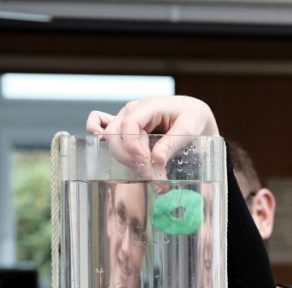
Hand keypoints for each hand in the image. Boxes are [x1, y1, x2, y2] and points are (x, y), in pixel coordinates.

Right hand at [85, 96, 218, 178]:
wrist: (193, 115)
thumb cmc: (192, 118)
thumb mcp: (188, 130)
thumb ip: (172, 144)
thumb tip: (156, 160)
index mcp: (148, 106)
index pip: (130, 124)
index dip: (133, 146)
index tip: (146, 162)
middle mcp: (132, 111)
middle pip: (116, 134)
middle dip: (131, 158)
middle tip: (153, 176)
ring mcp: (125, 118)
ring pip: (111, 138)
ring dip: (125, 159)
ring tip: (149, 175)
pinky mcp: (124, 129)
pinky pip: (101, 124)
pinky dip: (97, 134)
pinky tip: (103, 145)